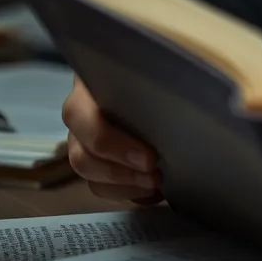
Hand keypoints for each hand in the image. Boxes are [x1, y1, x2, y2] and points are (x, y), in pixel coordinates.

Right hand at [62, 76, 161, 202]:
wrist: (151, 76)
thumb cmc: (151, 69)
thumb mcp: (150, 67)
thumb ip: (155, 76)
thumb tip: (182, 90)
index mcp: (85, 88)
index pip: (80, 117)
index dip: (112, 143)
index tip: (149, 158)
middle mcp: (79, 119)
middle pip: (81, 155)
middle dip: (119, 171)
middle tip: (155, 174)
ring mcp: (83, 143)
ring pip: (89, 175)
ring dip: (123, 185)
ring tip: (155, 184)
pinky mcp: (97, 162)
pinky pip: (101, 187)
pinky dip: (127, 192)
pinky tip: (152, 191)